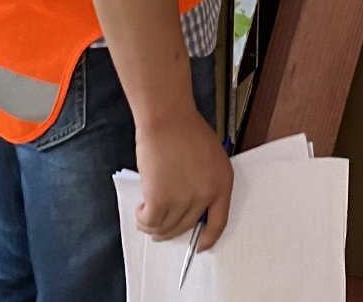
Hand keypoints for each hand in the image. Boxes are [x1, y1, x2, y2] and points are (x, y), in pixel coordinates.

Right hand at [135, 110, 233, 249]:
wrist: (168, 118)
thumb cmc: (186, 129)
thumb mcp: (211, 156)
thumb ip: (206, 181)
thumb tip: (192, 203)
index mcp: (223, 183)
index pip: (219, 222)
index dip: (209, 238)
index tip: (201, 245)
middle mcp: (206, 195)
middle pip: (187, 227)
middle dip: (171, 231)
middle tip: (160, 227)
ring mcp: (183, 199)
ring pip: (166, 227)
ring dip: (153, 226)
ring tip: (146, 217)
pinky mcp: (160, 199)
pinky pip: (150, 220)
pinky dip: (142, 219)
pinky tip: (140, 210)